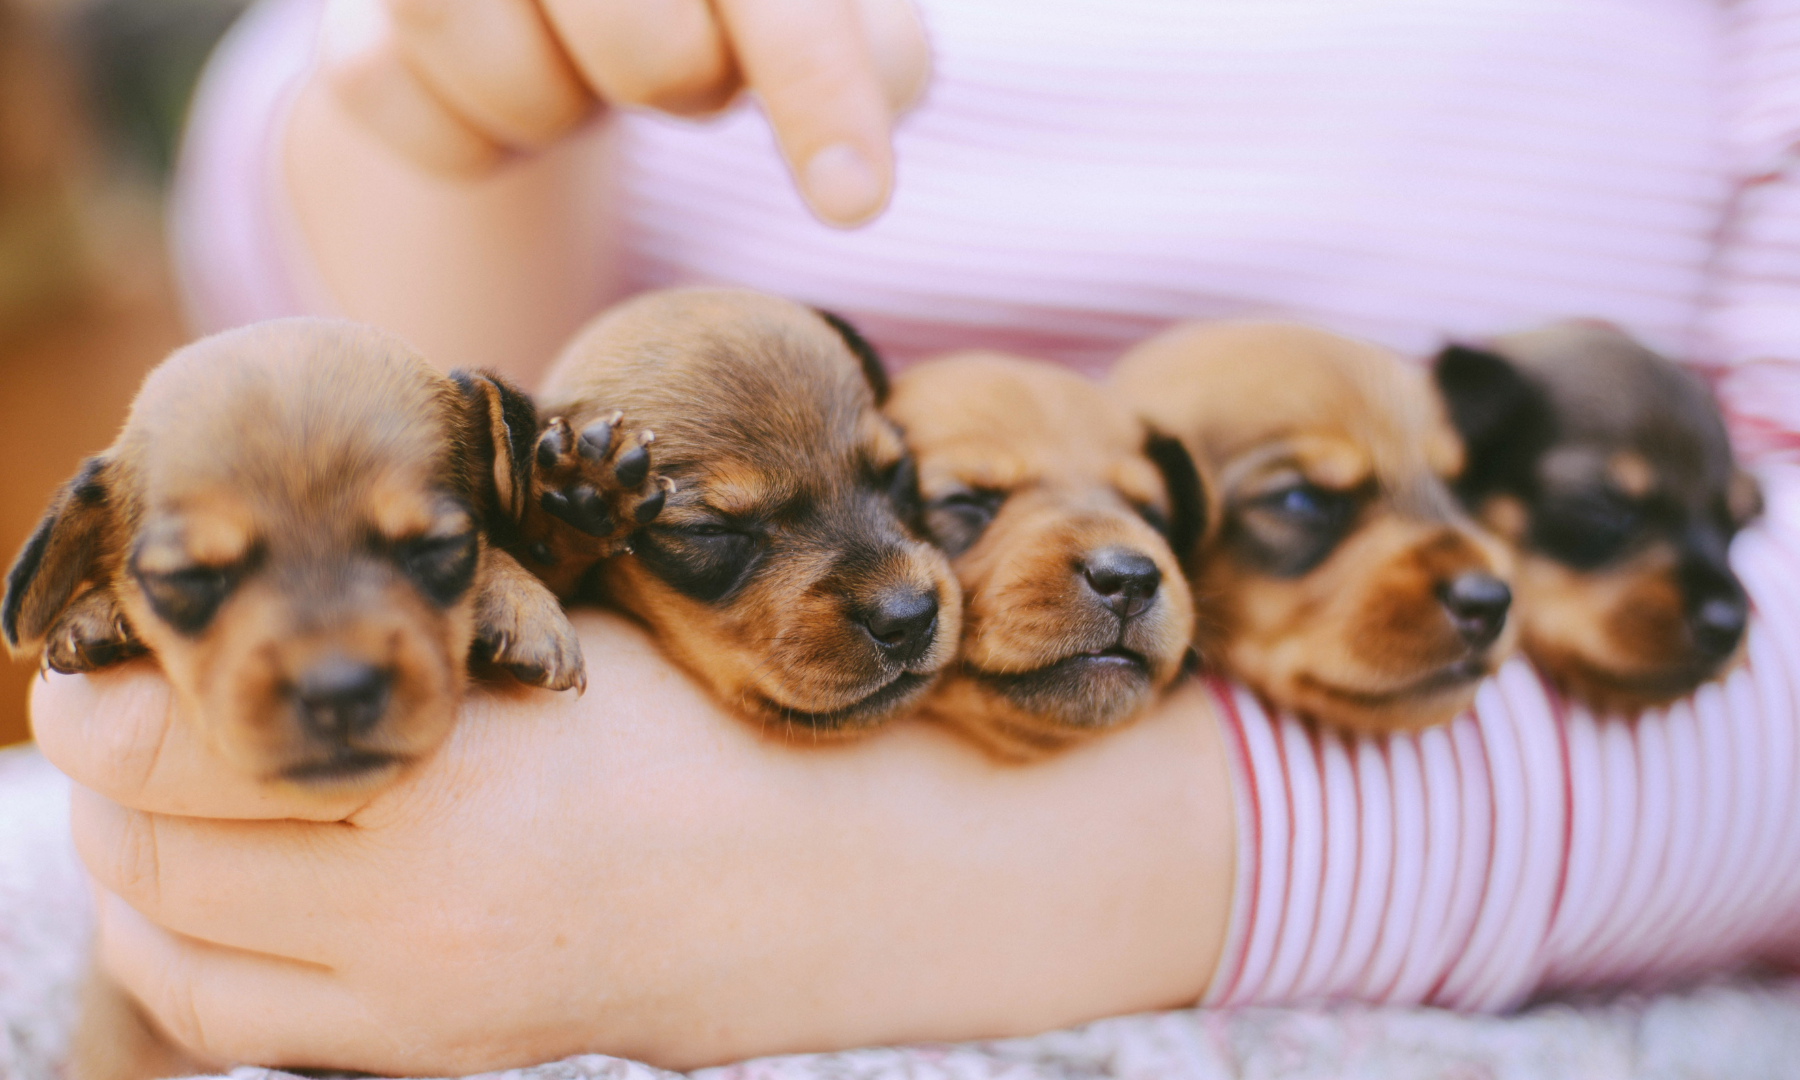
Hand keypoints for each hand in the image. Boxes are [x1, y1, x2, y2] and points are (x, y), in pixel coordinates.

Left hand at [33, 609, 1231, 1073]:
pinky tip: (222, 891)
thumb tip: (267, 608)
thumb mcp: (577, 640)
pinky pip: (248, 1021)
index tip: (99, 652)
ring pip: (176, 956)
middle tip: (118, 711)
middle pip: (150, 854)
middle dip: (107, 777)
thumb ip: (423, 628)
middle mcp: (423, 911)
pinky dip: (197, 953)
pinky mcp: (449, 1053)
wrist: (860, 880)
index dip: (108, 693)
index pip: (183, 749)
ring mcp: (429, 1005)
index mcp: (462, 776)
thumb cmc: (733, 721)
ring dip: (135, 872)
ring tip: (155, 804)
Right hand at [314, 0, 928, 224]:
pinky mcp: (346, 8)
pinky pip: (399, 109)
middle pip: (648, 50)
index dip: (818, 90)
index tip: (854, 202)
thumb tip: (849, 174)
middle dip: (679, 81)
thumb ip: (863, 54)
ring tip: (576, 57)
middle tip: (676, 49)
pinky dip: (466, 138)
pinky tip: (498, 73)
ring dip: (559, 108)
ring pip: (498, 67)